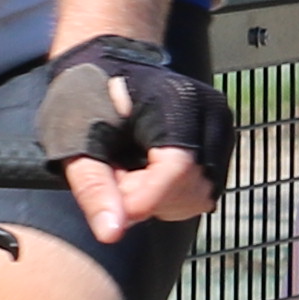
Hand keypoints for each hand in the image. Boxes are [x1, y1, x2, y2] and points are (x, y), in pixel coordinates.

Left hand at [35, 34, 227, 238]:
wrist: (107, 65)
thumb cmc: (86, 95)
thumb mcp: (76, 140)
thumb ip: (94, 189)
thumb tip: (112, 234)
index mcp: (178, 102)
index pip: (177, 172)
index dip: (142, 198)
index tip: (110, 201)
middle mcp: (212, 113)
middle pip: (192, 189)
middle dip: (147, 197)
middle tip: (114, 174)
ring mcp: (222, 129)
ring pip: (200, 196)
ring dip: (160, 198)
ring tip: (129, 170)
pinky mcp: (222, 144)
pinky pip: (203, 192)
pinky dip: (173, 194)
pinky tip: (148, 171)